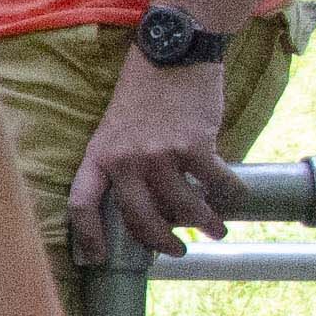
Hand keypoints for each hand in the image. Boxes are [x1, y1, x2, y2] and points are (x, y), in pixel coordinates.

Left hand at [73, 49, 239, 260]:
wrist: (172, 54)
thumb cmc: (143, 92)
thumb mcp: (115, 128)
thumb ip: (121, 164)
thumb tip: (145, 204)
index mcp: (98, 155)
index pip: (82, 205)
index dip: (88, 237)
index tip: (98, 261)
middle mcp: (125, 160)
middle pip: (139, 218)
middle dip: (160, 242)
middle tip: (176, 250)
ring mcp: (159, 154)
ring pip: (183, 207)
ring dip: (204, 224)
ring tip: (216, 231)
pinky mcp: (194, 145)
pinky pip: (215, 183)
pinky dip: (229, 194)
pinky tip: (234, 198)